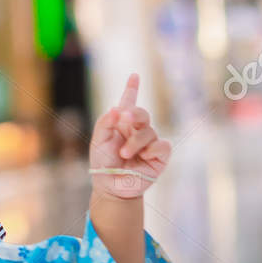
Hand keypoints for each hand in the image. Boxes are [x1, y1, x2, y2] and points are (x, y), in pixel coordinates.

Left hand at [88, 73, 170, 199]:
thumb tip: (117, 108)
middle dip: (134, 114)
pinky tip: (144, 156)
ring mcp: (149, 144)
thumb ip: (105, 123)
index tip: (134, 76)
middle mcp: (137, 131)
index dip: (132, 89)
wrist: (110, 186)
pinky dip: (153, 148)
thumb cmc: (103, 164)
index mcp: (122, 125)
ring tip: (125, 154)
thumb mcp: (98, 142)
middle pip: (142, 114)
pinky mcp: (159, 157)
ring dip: (136, 141)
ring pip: (150, 131)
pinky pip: (162, 145)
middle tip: (124, 119)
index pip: (129, 103)